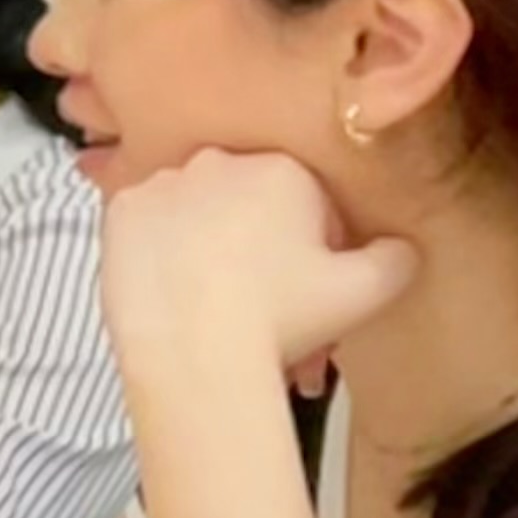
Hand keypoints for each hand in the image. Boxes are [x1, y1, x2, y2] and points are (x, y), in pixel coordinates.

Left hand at [97, 147, 420, 392]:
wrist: (195, 355)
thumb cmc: (283, 319)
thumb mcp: (367, 291)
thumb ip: (396, 258)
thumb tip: (397, 247)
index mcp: (282, 169)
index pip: (308, 200)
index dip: (314, 246)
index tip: (308, 285)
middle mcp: (217, 162)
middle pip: (249, 203)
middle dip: (262, 245)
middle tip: (265, 300)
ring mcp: (162, 183)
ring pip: (199, 212)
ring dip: (210, 243)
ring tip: (218, 300)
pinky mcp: (120, 212)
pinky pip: (150, 225)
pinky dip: (163, 248)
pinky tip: (176, 286)